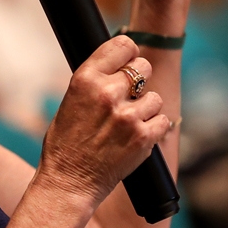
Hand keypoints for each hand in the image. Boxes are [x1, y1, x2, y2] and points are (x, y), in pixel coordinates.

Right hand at [39, 36, 168, 200]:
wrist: (68, 182)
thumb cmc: (66, 143)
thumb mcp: (71, 100)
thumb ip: (96, 80)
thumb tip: (121, 64)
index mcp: (86, 79)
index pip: (123, 45)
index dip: (129, 54)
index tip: (128, 63)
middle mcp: (107, 93)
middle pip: (144, 67)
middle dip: (139, 80)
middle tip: (129, 96)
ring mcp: (127, 116)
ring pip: (154, 97)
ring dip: (146, 108)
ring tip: (127, 124)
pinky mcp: (142, 137)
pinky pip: (162, 120)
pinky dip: (153, 128)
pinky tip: (137, 136)